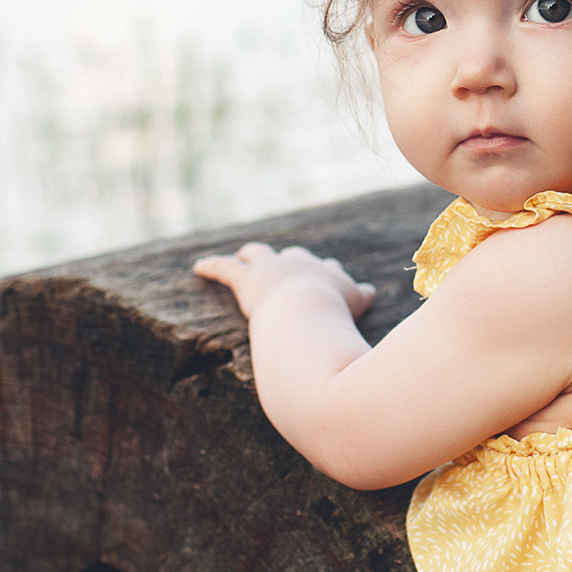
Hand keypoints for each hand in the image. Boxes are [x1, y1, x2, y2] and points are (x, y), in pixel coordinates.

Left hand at [191, 242, 377, 321]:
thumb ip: (364, 300)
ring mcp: (272, 269)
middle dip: (290, 260)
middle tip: (287, 263)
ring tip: (244, 255)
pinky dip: (210, 267)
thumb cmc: (336, 317)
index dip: (327, 273)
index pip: (328, 270)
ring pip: (259, 254)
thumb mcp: (357, 309)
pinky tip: (198, 268)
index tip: (330, 274)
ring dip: (251, 255)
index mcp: (327, 275)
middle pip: (294, 256)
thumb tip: (373, 293)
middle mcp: (300, 265)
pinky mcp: (247, 279)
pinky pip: (224, 269)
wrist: (309, 312)